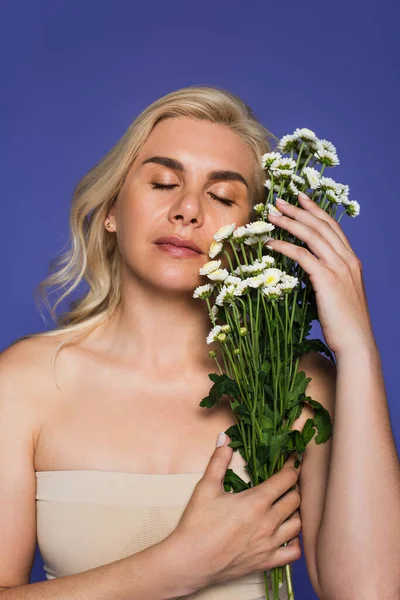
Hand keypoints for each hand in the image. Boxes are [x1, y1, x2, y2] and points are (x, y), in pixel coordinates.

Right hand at [166, 435, 301, 592]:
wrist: (190, 561)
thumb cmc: (197, 523)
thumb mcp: (206, 487)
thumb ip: (218, 461)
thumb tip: (224, 439)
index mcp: (256, 501)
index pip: (286, 478)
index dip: (293, 465)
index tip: (294, 458)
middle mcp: (268, 522)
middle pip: (295, 499)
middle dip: (293, 486)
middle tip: (286, 480)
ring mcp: (269, 544)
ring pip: (298, 524)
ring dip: (295, 512)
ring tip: (285, 504)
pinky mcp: (266, 562)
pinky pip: (293, 553)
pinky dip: (295, 541)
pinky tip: (286, 533)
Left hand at [266, 192, 375, 354]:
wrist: (355, 342)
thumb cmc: (344, 324)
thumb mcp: (338, 294)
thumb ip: (326, 278)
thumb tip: (307, 271)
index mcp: (351, 261)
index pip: (333, 227)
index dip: (315, 210)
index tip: (301, 197)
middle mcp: (347, 259)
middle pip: (321, 225)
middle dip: (298, 210)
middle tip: (279, 200)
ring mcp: (339, 268)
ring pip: (312, 236)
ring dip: (289, 222)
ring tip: (271, 215)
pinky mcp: (327, 279)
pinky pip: (302, 256)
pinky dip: (284, 246)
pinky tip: (270, 243)